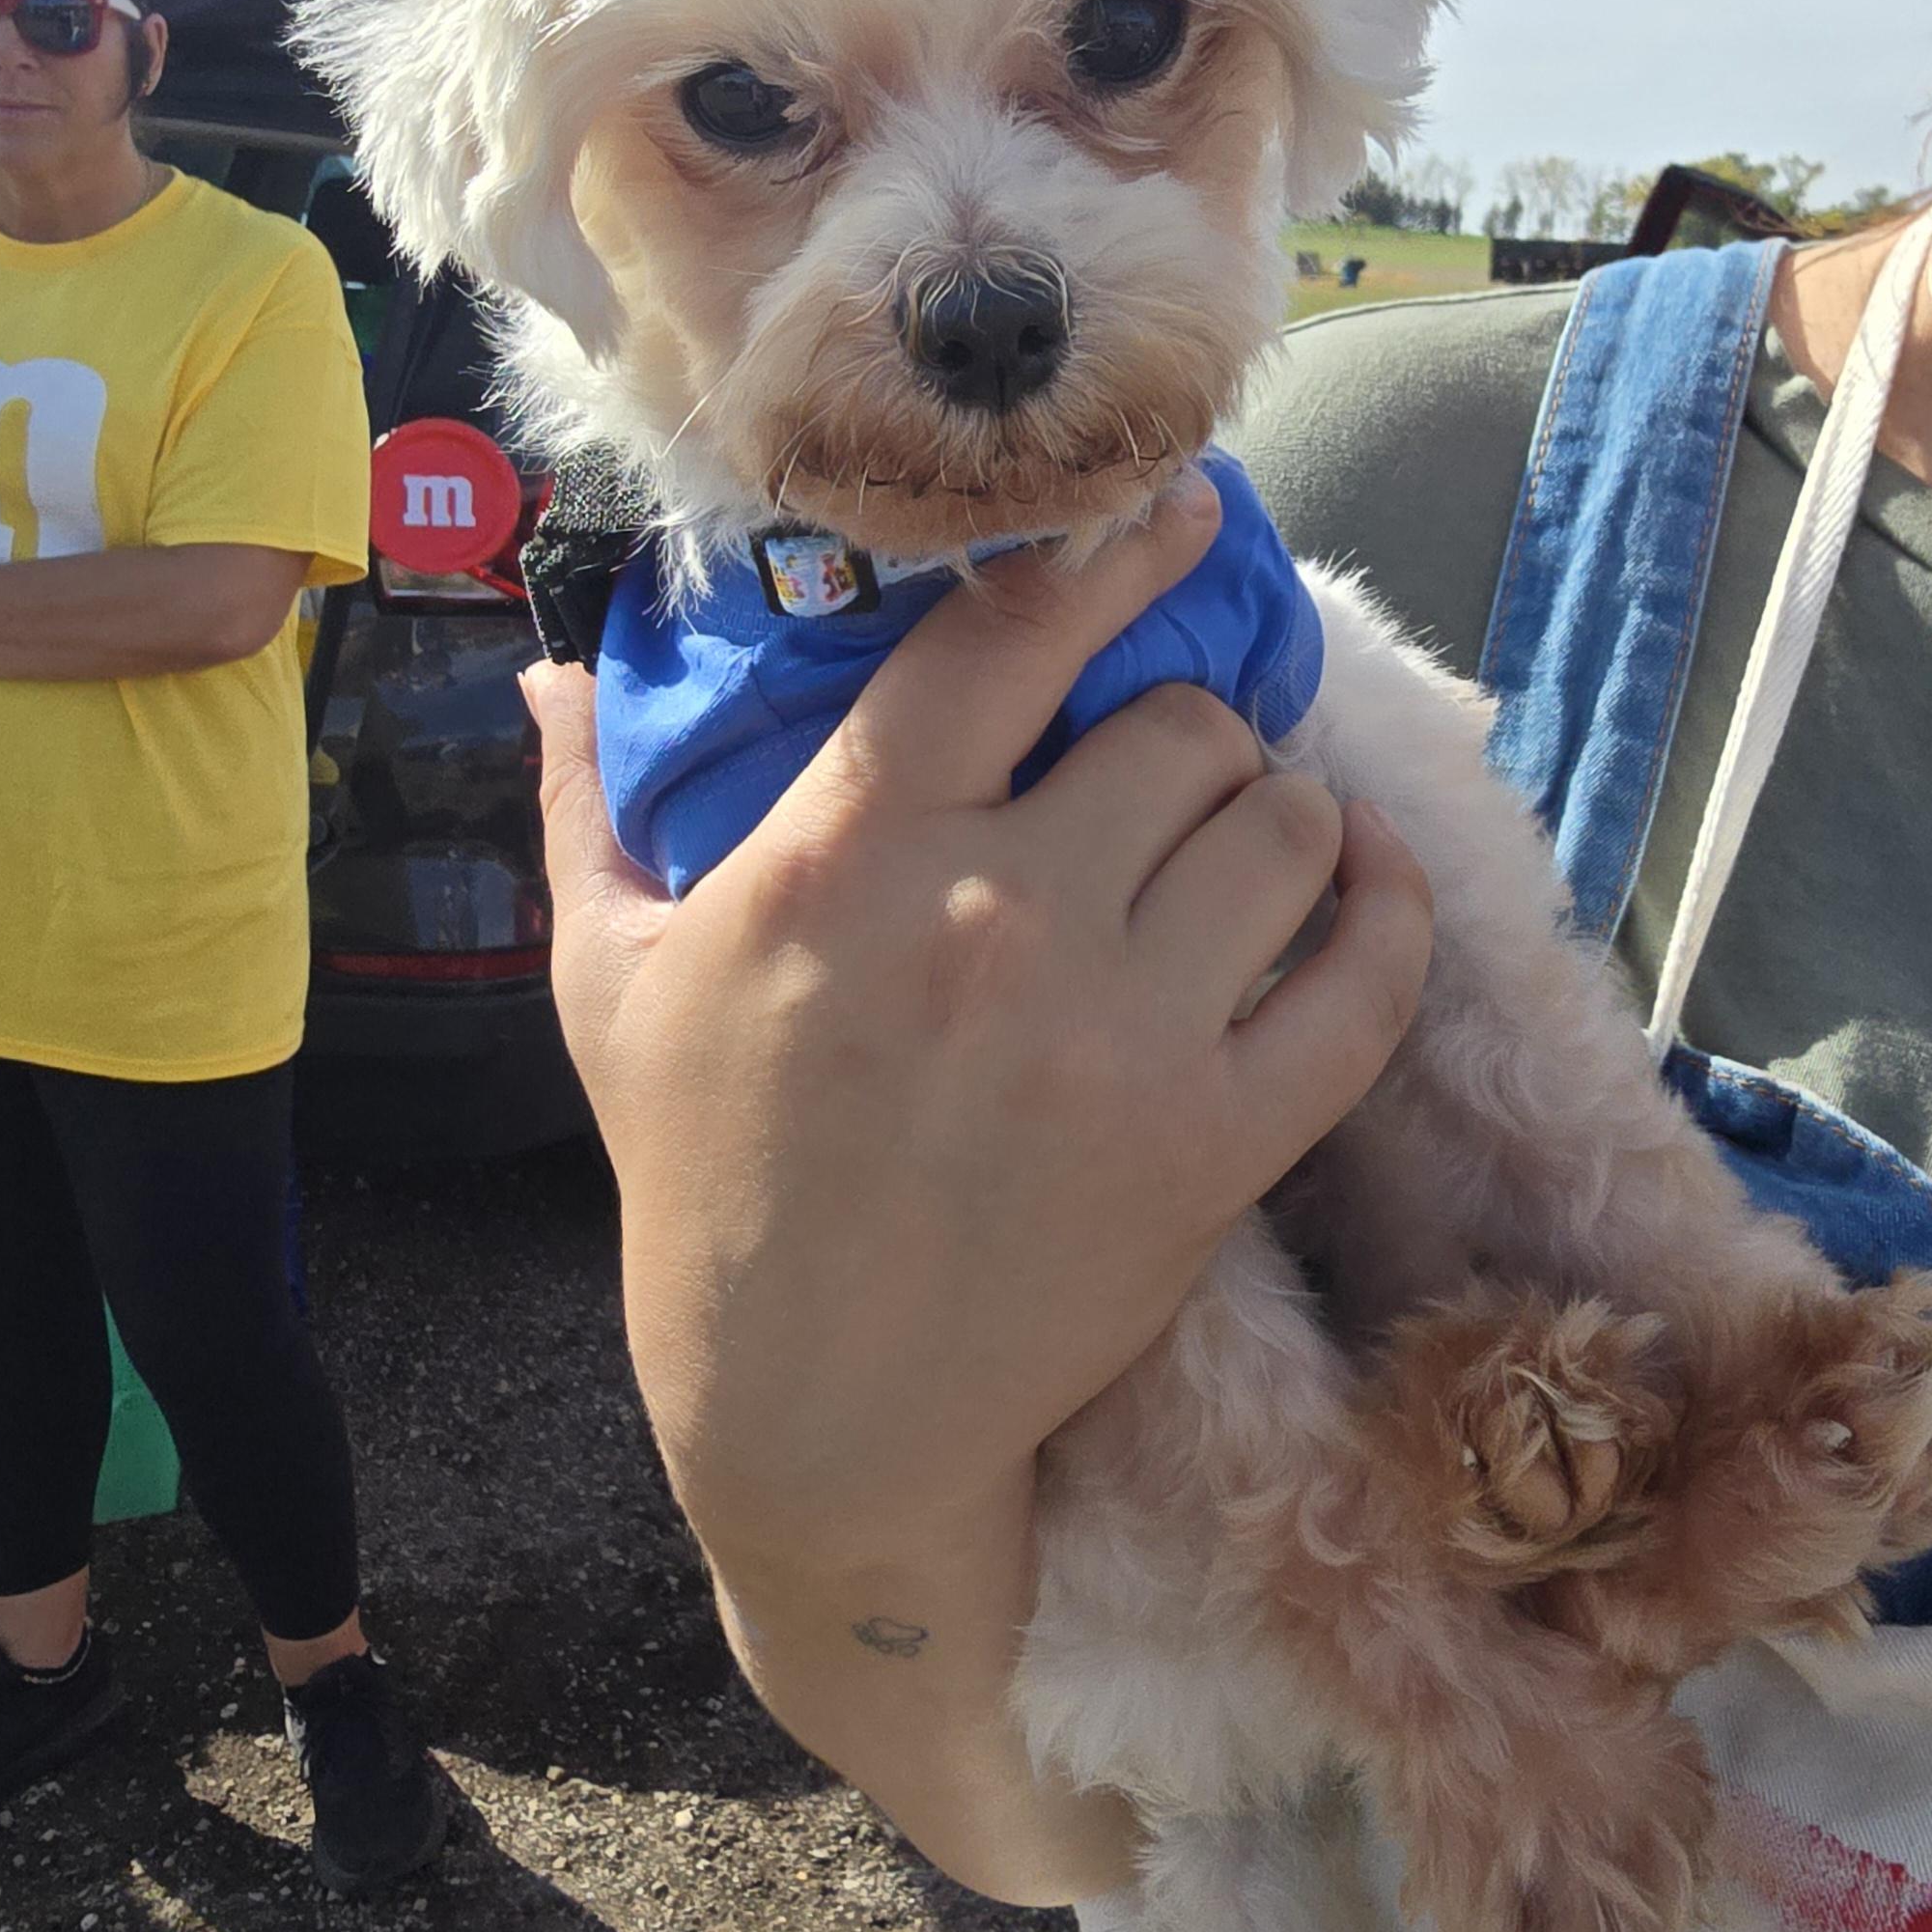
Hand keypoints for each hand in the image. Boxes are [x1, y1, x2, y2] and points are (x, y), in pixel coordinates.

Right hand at [527, 468, 1434, 1579]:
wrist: (811, 1421)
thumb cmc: (700, 1180)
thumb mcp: (610, 984)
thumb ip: (587, 808)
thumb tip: (549, 669)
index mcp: (849, 854)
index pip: (1009, 637)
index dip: (1111, 553)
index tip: (1176, 510)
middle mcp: (996, 921)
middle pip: (1178, 729)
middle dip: (1180, 721)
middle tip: (1158, 762)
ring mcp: (1119, 1037)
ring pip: (1279, 829)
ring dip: (1272, 812)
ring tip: (1236, 835)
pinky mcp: (1213, 1146)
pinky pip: (1359, 984)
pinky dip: (1382, 915)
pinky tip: (1359, 888)